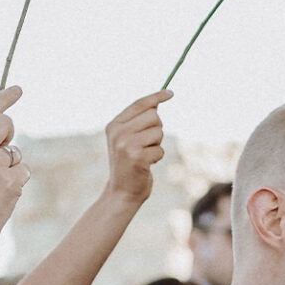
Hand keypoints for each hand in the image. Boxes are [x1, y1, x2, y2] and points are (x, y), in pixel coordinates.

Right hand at [0, 88, 29, 251]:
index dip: (3, 99)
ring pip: (16, 151)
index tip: (19, 89)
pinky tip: (0, 198)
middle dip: (9, 136)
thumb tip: (2, 127)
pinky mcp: (9, 180)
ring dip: (11, 166)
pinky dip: (17, 183)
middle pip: (6, 123)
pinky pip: (23, 171)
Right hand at [102, 91, 170, 208]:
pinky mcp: (137, 157)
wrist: (122, 191)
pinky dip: (157, 157)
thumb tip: (157, 103)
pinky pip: (160, 149)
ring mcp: (126, 145)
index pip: (139, 104)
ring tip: (145, 155)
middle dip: (157, 129)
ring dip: (157, 145)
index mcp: (114, 125)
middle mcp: (118, 133)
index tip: (170, 93)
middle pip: (153, 116)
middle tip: (147, 143)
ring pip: (158, 132)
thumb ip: (137, 122)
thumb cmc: (129, 164)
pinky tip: (146, 165)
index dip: (156, 97)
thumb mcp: (127, 140)